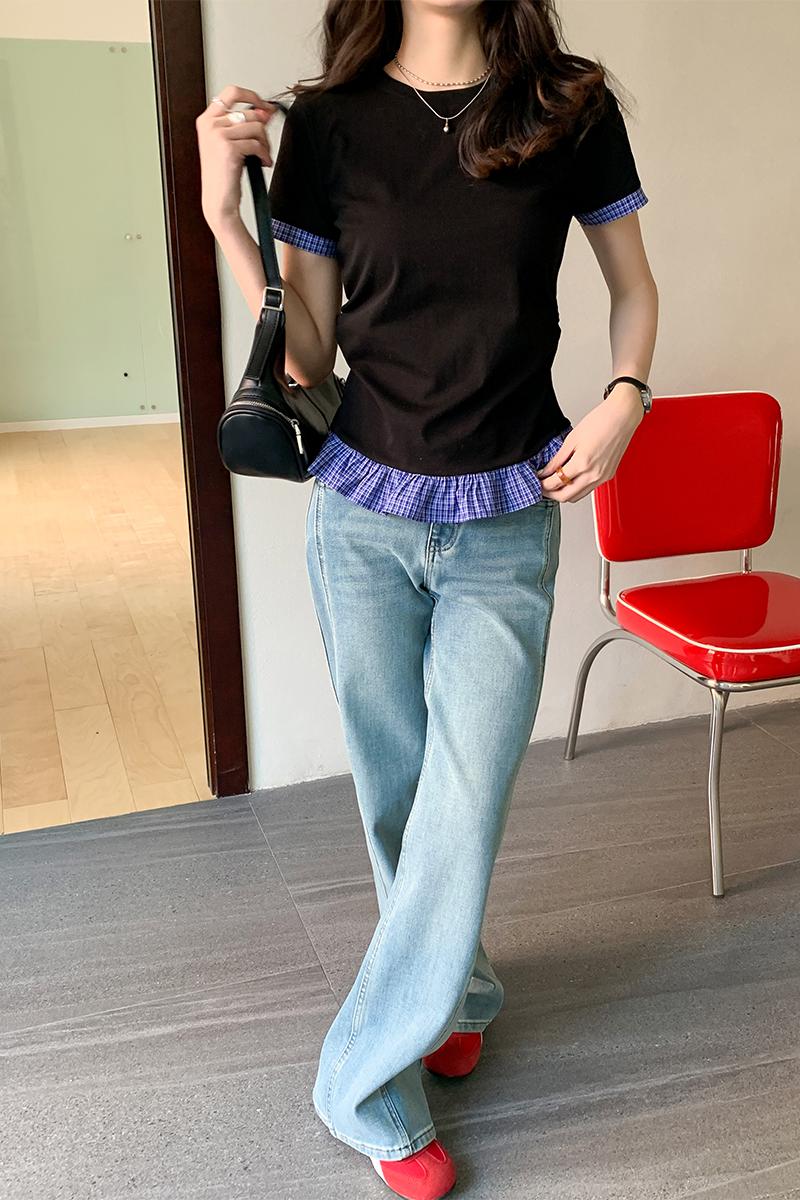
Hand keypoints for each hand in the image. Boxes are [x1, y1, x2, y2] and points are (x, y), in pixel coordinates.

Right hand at [195, 84, 279, 228]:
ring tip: (262, 155)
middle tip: (264, 144)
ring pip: (256, 127)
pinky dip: (264, 154)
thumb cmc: (223, 175)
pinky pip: (257, 143)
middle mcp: (210, 124)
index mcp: (207, 119)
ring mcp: (218, 135)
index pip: (232, 92)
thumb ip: (245, 124)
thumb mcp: (232, 144)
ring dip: (265, 143)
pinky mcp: (228, 148)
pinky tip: (262, 162)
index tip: (264, 106)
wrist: (218, 200)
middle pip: (250, 112)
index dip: (252, 95)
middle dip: (263, 129)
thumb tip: (266, 110)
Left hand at [536, 384, 644, 502]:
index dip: (543, 485)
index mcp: (583, 463)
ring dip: (564, 493)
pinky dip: (577, 488)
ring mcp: (602, 477)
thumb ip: (557, 459)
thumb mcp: (571, 439)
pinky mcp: (608, 476)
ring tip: (555, 484)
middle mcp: (594, 474)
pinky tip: (571, 479)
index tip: (537, 482)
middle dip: (551, 494)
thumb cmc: (601, 421)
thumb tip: (546, 471)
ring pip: (578, 496)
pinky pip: (588, 489)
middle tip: (542, 487)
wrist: (622, 416)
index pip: (556, 483)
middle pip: (566, 496)